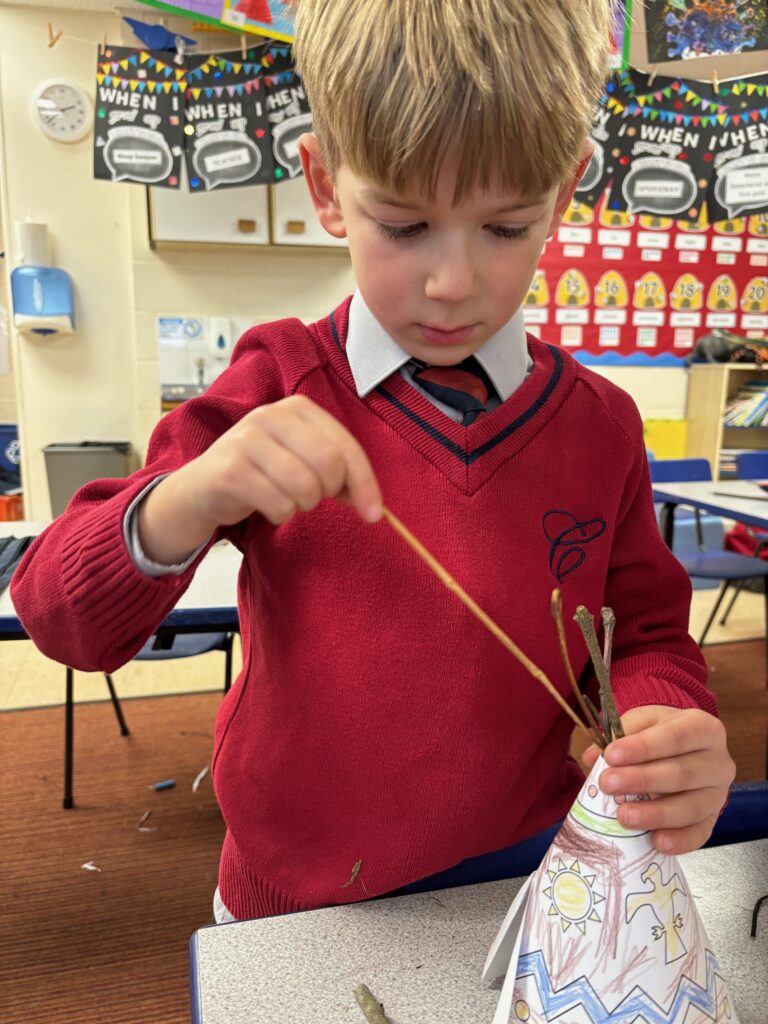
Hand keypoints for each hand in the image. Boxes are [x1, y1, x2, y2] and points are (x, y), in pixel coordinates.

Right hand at [139, 395, 382, 562]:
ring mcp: (246, 440)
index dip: (365, 484)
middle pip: (329, 464)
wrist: (201, 488)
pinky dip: (279, 515)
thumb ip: (339, 475)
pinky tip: (265, 505)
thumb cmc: (261, 473)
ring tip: (283, 498)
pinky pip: (279, 505)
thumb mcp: (302, 462)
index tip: (375, 514)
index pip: (346, 446)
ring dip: (301, 506)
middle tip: (310, 497)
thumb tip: (374, 505)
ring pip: (305, 487)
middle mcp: (271, 415)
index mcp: (297, 408)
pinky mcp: (230, 471)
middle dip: (327, 493)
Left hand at [581, 705, 735, 854]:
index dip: (643, 747)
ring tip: (624, 816)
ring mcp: (718, 793)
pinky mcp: (713, 820)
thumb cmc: (660, 733)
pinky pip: (700, 834)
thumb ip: (619, 735)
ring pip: (691, 807)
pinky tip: (656, 842)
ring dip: (656, 814)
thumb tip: (593, 757)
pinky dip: (679, 840)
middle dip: (642, 780)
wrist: (684, 749)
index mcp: (701, 727)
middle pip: (682, 773)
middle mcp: (718, 761)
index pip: (674, 737)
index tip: (611, 755)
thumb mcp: (642, 722)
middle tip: (608, 785)